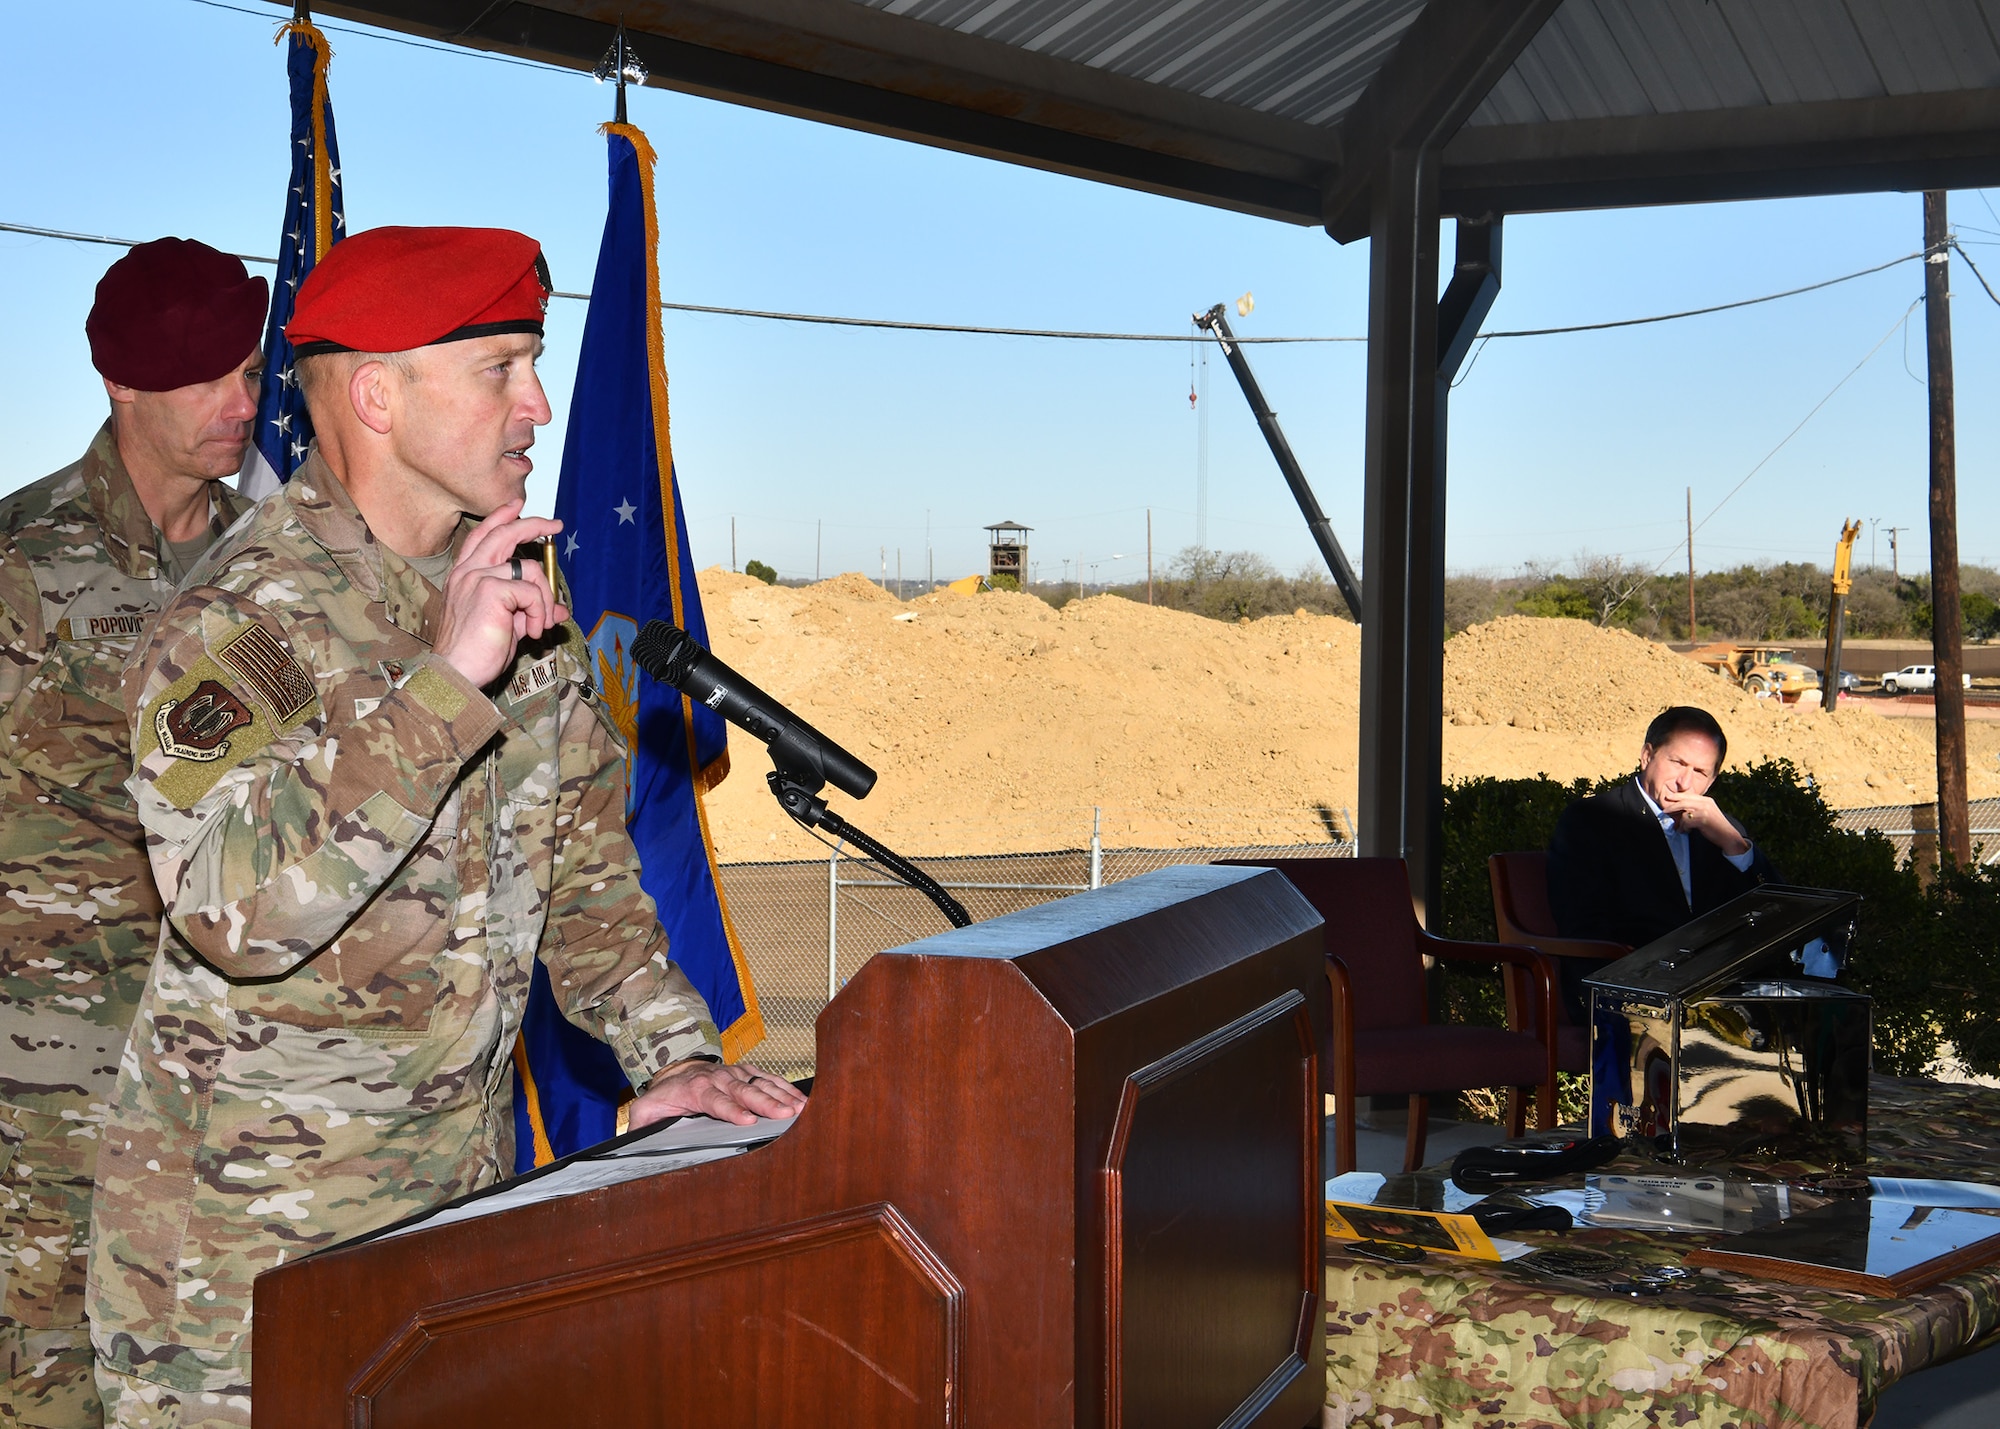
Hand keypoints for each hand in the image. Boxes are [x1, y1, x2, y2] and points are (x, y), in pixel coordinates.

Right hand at [432, 501, 568, 687]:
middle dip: (533, 524)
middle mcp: (468, 572)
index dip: (501, 518)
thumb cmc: (476, 653)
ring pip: (528, 568)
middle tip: (556, 526)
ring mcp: (477, 578)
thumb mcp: (509, 626)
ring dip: (544, 598)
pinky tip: (531, 631)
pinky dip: (539, 612)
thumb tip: (558, 610)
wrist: (457, 673)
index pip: (483, 535)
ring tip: (536, 625)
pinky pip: (531, 590)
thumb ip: (530, 611)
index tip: (518, 506)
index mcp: (465, 576)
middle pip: (504, 533)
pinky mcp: (491, 590)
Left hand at [627, 1059, 807, 1130]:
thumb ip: (641, 1124)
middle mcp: (720, 1079)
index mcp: (697, 1089)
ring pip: (761, 1084)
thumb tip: (634, 1143)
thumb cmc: (666, 1093)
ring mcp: (736, 1074)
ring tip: (800, 1108)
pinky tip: (800, 1099)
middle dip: (766, 1103)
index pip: (716, 1101)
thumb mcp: (646, 1108)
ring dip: (781, 1095)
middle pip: (745, 1091)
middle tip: (784, 1114)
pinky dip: (785, 1088)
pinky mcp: (748, 1073)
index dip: (732, 1110)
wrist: (679, 1066)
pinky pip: (769, 1079)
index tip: (747, 1120)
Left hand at [1658, 789, 1750, 855]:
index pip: (1688, 795)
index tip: (1667, 798)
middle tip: (1664, 811)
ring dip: (1680, 823)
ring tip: (1680, 829)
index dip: (1677, 796)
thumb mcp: (1707, 813)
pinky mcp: (1703, 819)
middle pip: (1683, 801)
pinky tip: (1686, 831)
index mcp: (1706, 800)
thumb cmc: (1716, 827)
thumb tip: (1680, 810)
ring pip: (1684, 813)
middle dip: (1672, 806)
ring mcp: (1705, 810)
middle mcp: (1706, 803)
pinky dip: (1684, 828)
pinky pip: (1686, 822)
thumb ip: (1696, 809)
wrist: (1729, 836)